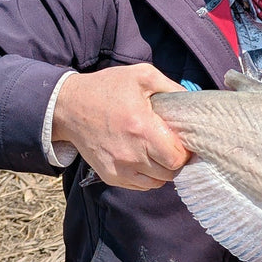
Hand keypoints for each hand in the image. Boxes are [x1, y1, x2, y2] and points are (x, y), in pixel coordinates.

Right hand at [52, 63, 190, 189]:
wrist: (69, 106)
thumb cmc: (107, 89)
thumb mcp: (142, 76)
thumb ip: (171, 87)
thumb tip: (192, 101)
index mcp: (142, 129)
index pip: (177, 158)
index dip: (185, 151)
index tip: (181, 140)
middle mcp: (131, 154)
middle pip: (170, 173)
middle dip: (176, 160)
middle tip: (171, 145)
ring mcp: (119, 168)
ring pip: (157, 183)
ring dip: (162, 170)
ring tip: (158, 152)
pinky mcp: (110, 176)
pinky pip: (140, 186)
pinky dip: (147, 176)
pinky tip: (144, 159)